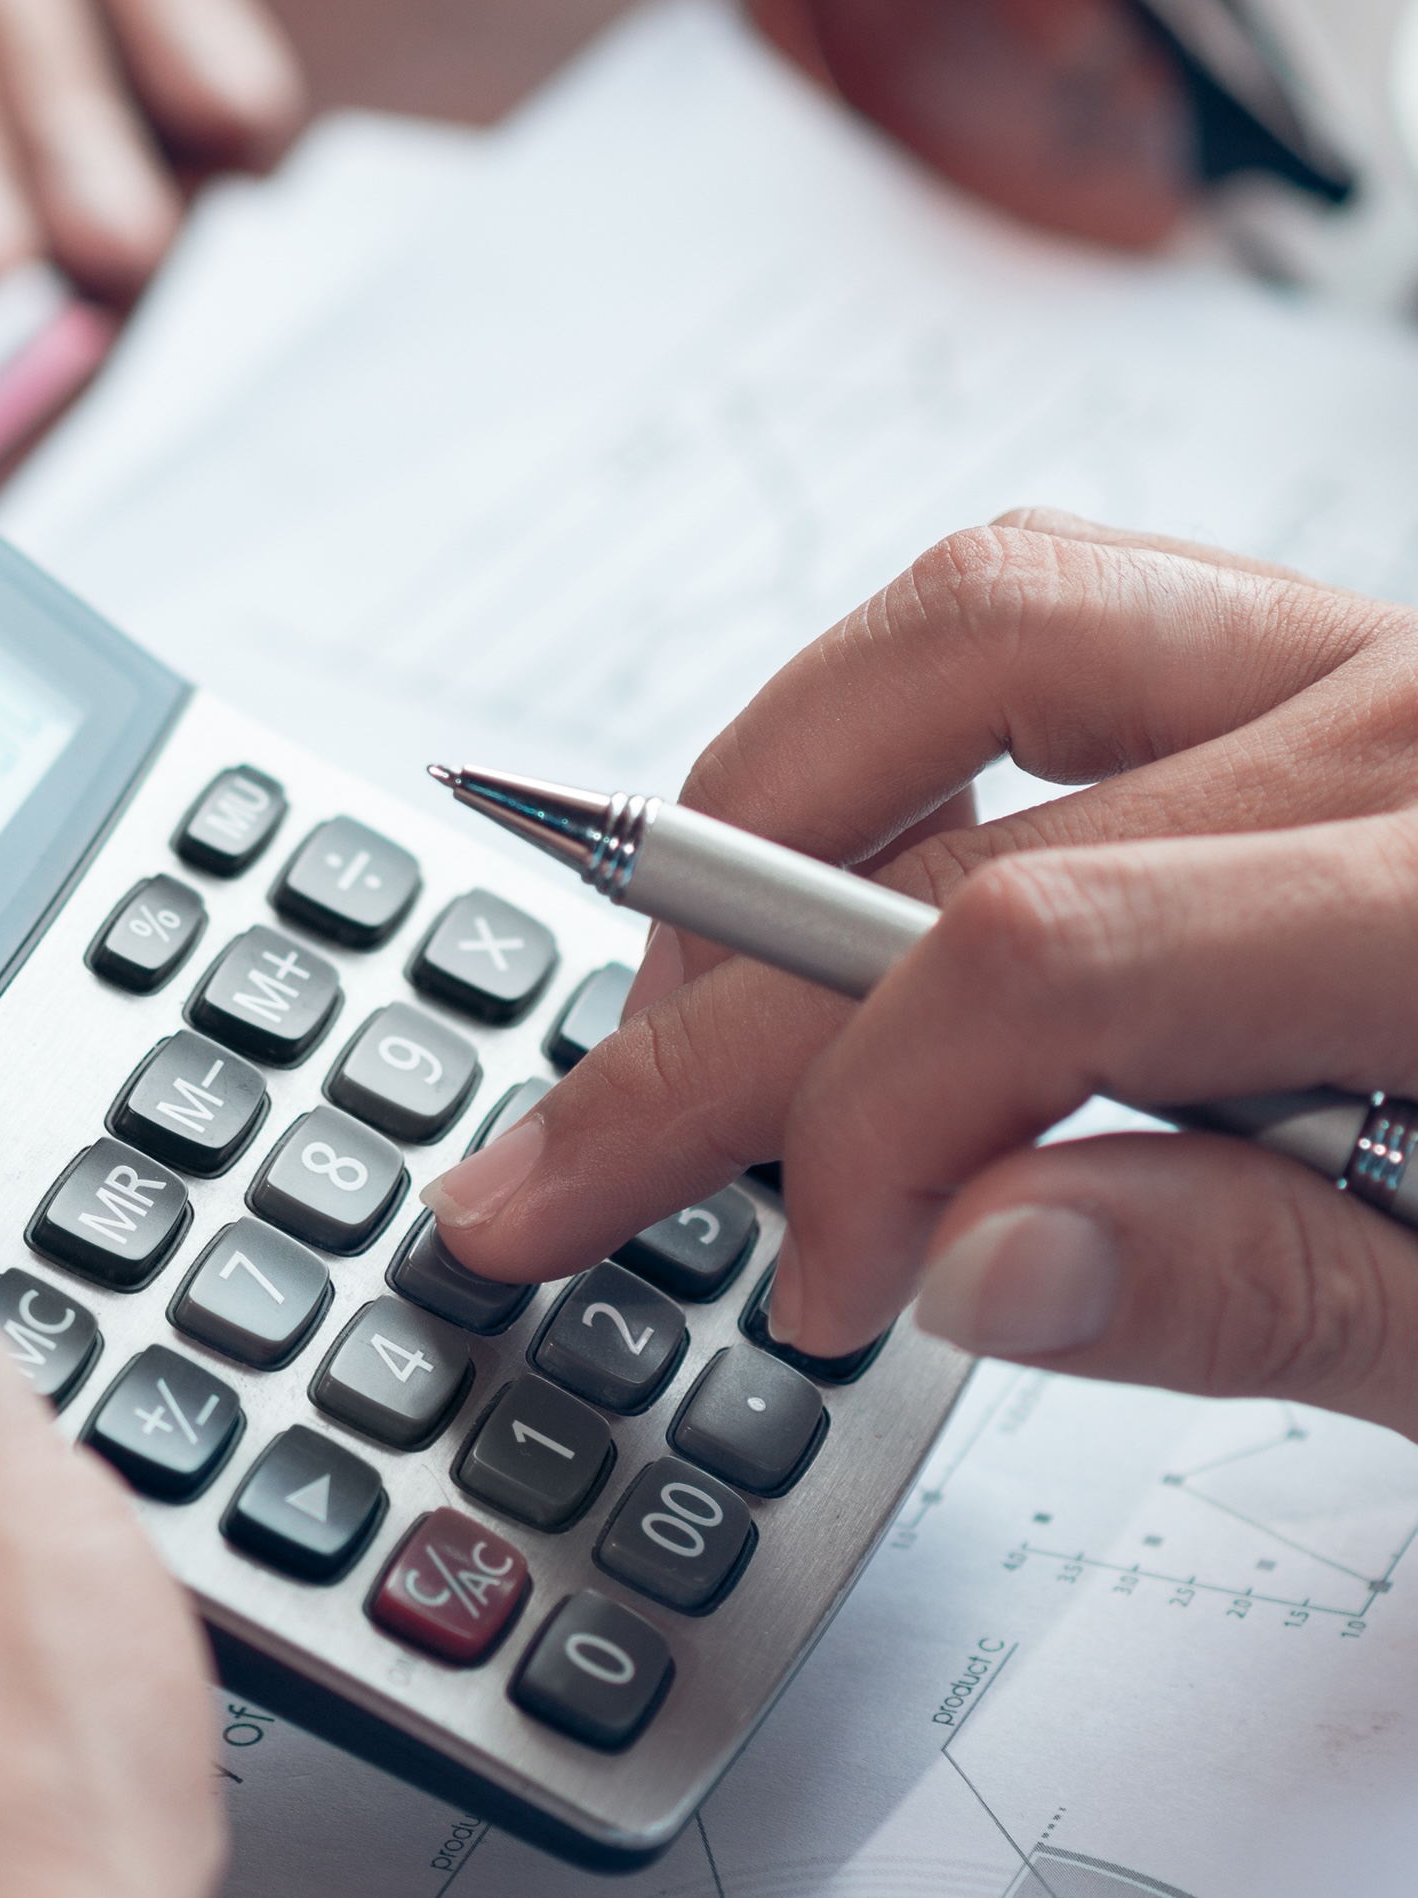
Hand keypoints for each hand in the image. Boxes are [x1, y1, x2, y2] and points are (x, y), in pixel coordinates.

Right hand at [421, 511, 1417, 1431]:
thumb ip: (1279, 1287)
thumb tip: (967, 1257)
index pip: (1047, 958)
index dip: (864, 1131)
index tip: (826, 1289)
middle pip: (949, 817)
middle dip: (710, 1017)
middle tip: (562, 1169)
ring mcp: (1384, 649)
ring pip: (974, 620)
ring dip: (769, 796)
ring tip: (680, 980)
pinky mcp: (1349, 652)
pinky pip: (1059, 608)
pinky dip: (899, 716)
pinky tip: (845, 855)